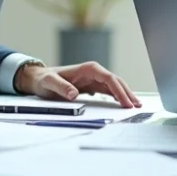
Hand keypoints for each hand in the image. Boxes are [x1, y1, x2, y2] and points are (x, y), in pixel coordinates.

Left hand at [14, 61, 141, 108]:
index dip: (119, 90)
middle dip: (127, 93)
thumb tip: (74, 94)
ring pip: (115, 85)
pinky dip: (118, 96)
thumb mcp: (49, 83)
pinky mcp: (92, 86)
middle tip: (136, 106)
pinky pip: (109, 91)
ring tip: (136, 105)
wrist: (39, 79)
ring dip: (125, 95)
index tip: (126, 102)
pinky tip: (124, 104)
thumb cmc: (44, 80)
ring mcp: (94, 79)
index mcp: (88, 69)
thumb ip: (61, 87)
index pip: (109, 78)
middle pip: (116, 81)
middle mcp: (94, 72)